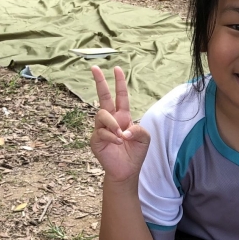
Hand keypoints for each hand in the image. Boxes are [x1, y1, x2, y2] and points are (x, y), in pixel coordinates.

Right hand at [89, 66, 149, 182]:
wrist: (126, 171)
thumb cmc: (135, 153)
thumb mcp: (144, 138)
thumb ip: (139, 129)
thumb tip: (123, 129)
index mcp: (123, 117)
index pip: (120, 96)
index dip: (119, 83)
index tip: (117, 69)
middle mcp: (111, 120)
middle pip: (103, 97)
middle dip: (100, 82)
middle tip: (94, 68)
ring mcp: (101, 129)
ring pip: (102, 115)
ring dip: (112, 124)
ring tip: (120, 136)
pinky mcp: (95, 139)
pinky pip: (101, 132)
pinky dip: (111, 137)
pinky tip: (117, 143)